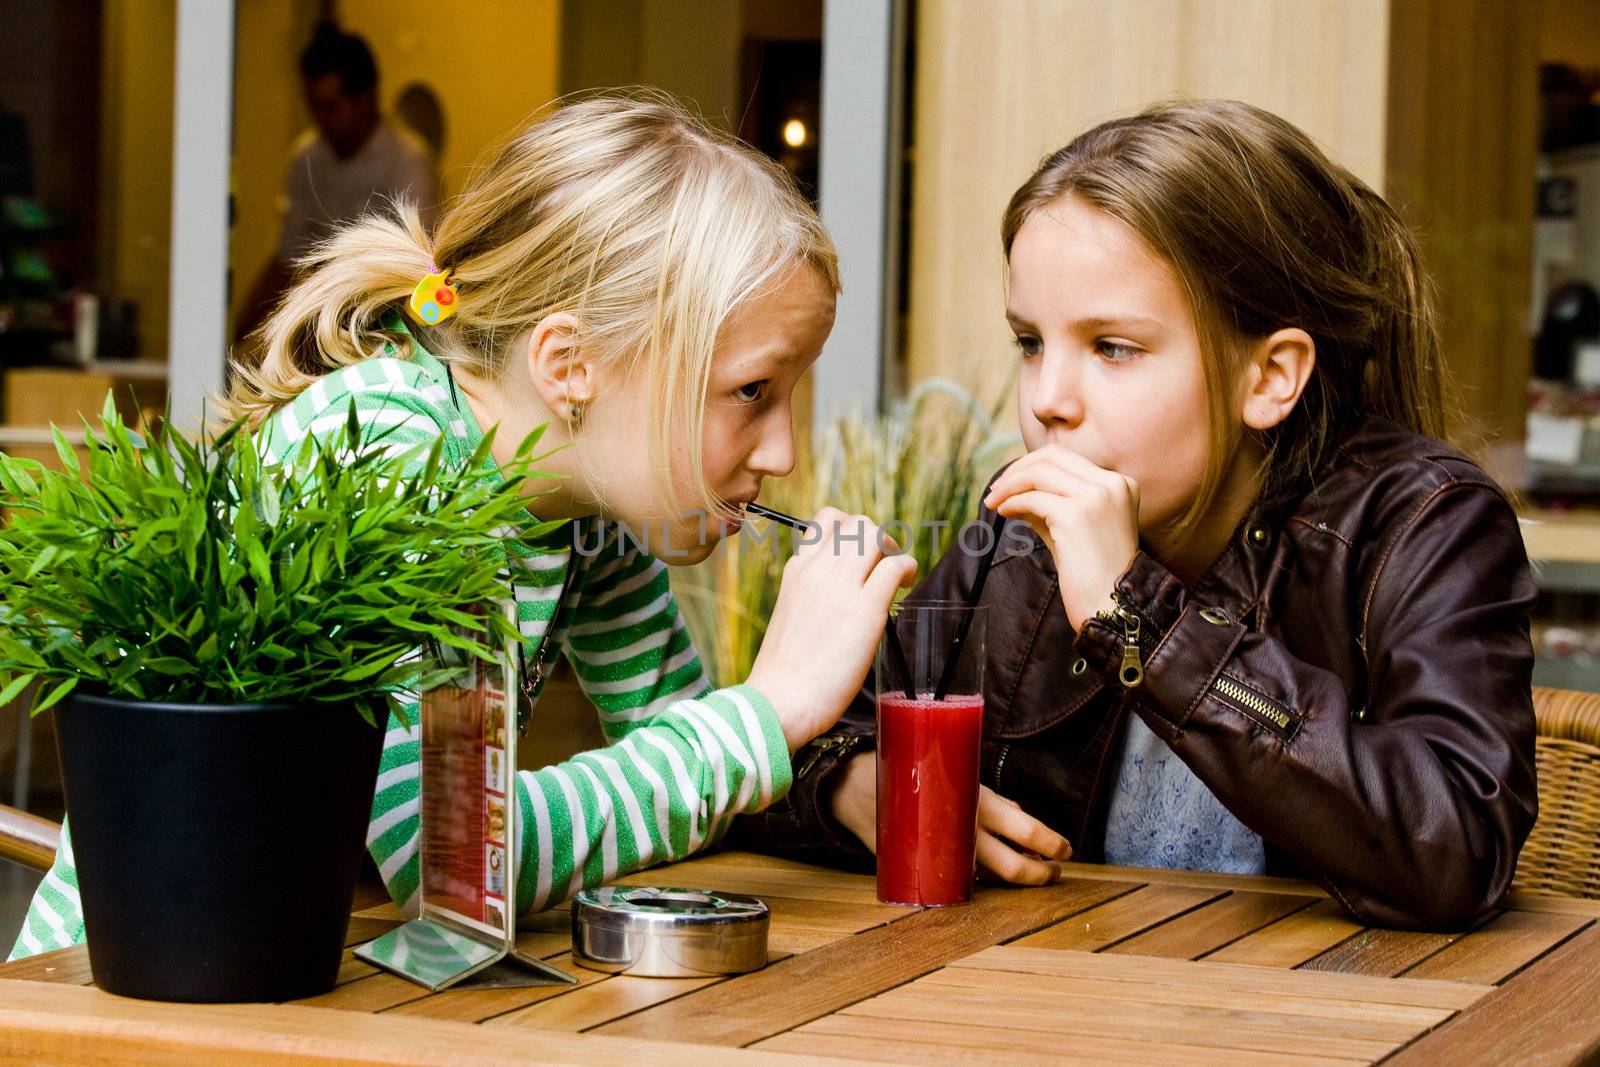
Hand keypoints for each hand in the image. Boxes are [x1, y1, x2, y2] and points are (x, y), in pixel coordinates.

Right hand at [748, 508, 917, 753]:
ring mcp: (840, 588)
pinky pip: (895, 566)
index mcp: (796, 570)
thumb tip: (841, 594)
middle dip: (879, 539)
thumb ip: (811, 594)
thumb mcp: (790, 615)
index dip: (852, 530)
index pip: (827, 520)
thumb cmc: (784, 673)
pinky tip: (904, 587)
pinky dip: (907, 568)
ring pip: (876, 535)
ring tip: (896, 578)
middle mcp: (816, 570)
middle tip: (884, 568)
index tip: (860, 555)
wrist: (778, 701)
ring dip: (894, 551)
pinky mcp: (865, 610)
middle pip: (857, 523)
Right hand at [829, 752, 1072, 884]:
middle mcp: (965, 831)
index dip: (1052, 843)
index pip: (1026, 830)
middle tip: (1055, 871)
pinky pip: (965, 879)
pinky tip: (996, 874)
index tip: (1066, 849)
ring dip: (1018, 876)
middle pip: (1013, 867)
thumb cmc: (914, 773)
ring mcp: (946, 852)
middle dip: (1041, 873)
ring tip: (1033, 870)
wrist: (857, 786)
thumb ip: (987, 798)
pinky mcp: (927, 865)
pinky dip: (986, 878)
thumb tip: (1018, 812)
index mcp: (976, 802)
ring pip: (991, 877)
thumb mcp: (956, 773)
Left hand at [983, 445, 1138, 630]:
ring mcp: (1097, 497)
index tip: (1009, 483)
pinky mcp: (1077, 516)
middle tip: (995, 490)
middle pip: (1052, 456)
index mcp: (1120, 484)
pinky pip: (1033, 498)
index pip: (1067, 458)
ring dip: (1009, 485)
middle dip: (1017, 469)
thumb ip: (1048, 505)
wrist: (1114, 608)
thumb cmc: (1093, 575)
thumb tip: (1012, 490)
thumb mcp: (1072, 530)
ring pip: (1040, 472)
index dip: (1032, 466)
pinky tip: (1003, 513)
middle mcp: (1112, 485)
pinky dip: (1012, 502)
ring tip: (993, 502)